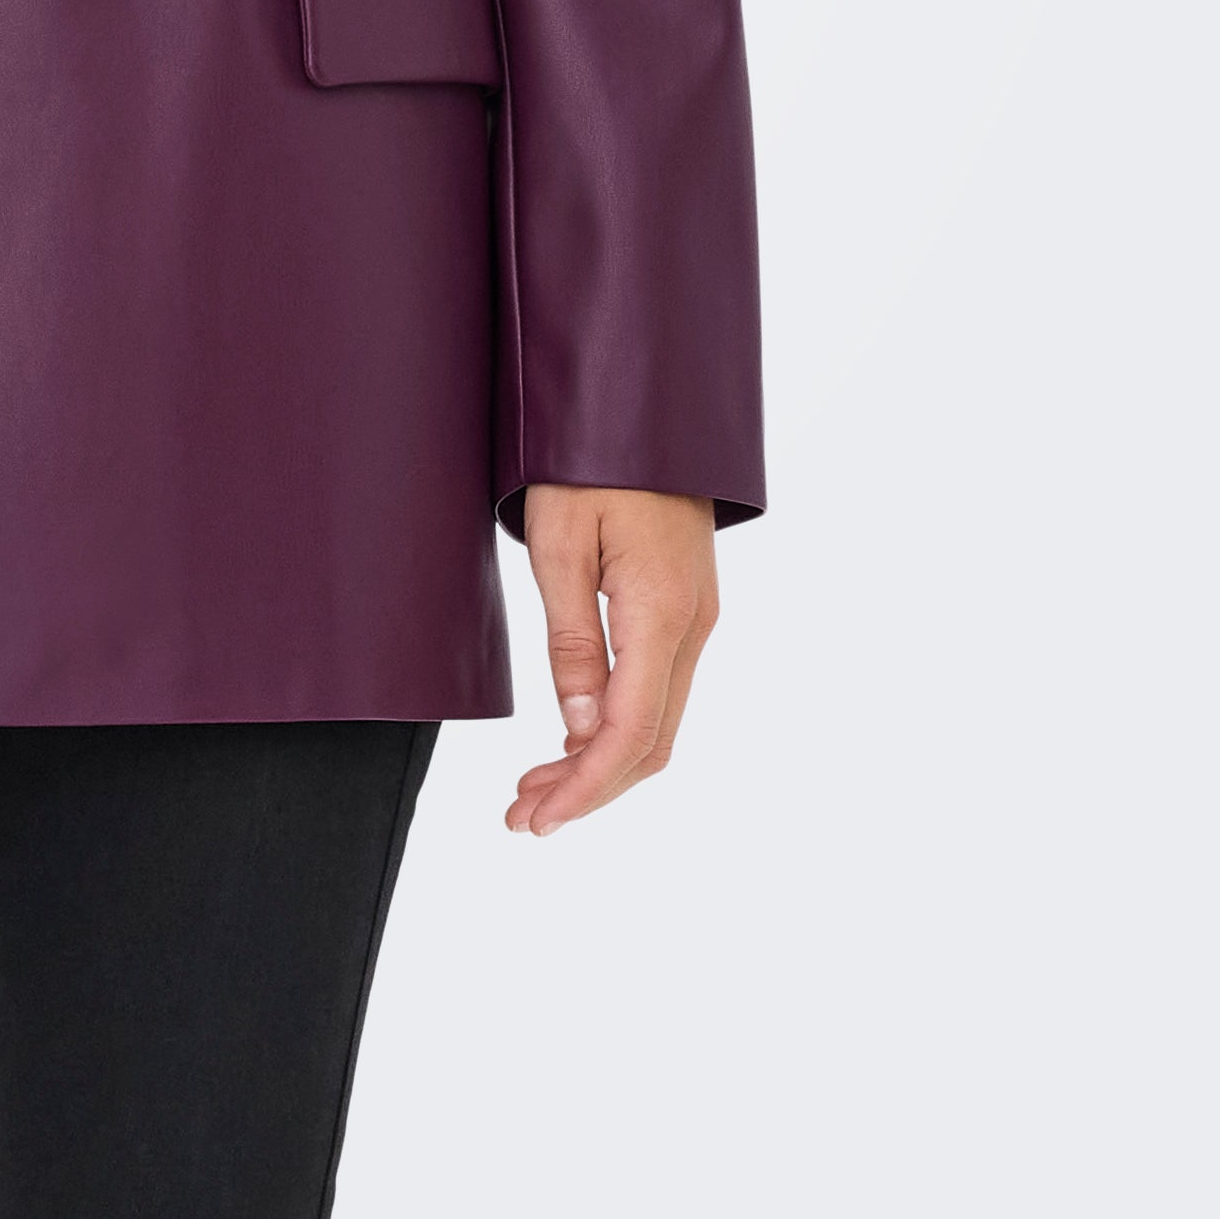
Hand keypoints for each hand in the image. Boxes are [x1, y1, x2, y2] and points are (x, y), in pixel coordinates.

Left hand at [506, 485, 719, 834]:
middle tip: (522, 816)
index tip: (536, 819)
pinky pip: (660, 688)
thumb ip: (572, 641)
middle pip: (650, 741)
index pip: (629, 733)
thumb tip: (582, 728)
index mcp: (661, 612)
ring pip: (657, 719)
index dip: (584, 787)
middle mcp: (693, 624)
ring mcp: (697, 616)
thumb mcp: (558, 543)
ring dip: (601, 762)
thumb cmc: (588, 458)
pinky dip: (618, 727)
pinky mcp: (686, 604)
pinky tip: (576, 737)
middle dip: (588, 789)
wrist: (640, 399)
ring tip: (536, 787)